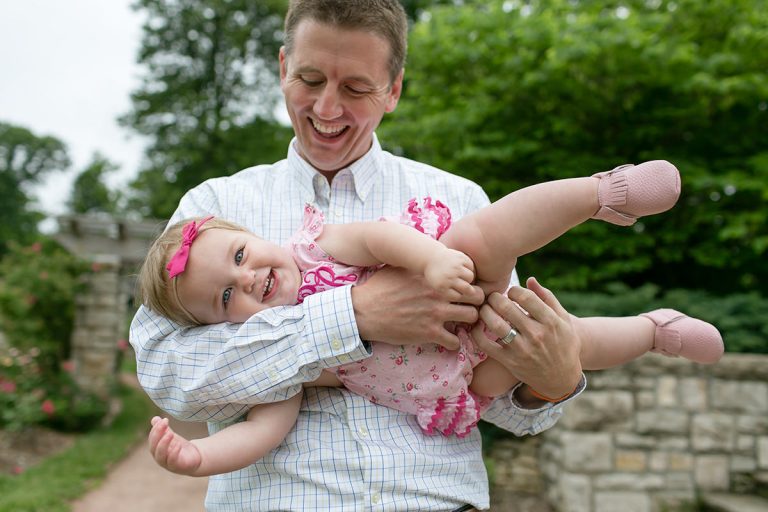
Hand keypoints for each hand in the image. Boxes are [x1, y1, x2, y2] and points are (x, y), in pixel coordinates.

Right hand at [148, 416, 202, 475]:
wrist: (194, 458)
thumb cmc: (179, 447)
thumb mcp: (171, 436)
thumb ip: (163, 429)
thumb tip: (155, 418)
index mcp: (156, 449)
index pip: (152, 439)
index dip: (156, 429)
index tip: (164, 419)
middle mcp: (159, 457)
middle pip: (153, 447)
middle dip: (158, 434)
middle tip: (165, 423)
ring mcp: (167, 464)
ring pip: (160, 456)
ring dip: (164, 444)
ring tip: (170, 433)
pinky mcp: (177, 467)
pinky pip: (172, 461)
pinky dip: (174, 453)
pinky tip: (178, 444)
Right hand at [352, 265, 483, 349]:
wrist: (364, 310)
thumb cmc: (380, 287)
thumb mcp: (400, 268)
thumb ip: (419, 265)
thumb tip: (428, 256)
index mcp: (434, 276)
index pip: (467, 277)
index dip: (469, 284)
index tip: (464, 290)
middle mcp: (439, 293)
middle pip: (476, 297)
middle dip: (475, 302)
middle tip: (468, 307)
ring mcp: (436, 313)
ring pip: (471, 318)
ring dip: (467, 322)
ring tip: (460, 324)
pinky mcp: (429, 333)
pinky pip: (454, 341)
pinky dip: (453, 342)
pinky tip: (446, 339)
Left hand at [423, 248, 475, 299]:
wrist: (429, 257)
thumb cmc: (434, 275)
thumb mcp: (435, 288)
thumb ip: (447, 295)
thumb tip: (466, 302)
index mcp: (441, 286)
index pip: (458, 296)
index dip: (459, 294)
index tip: (458, 292)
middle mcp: (449, 277)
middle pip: (467, 289)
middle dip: (469, 290)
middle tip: (468, 289)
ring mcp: (455, 267)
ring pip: (470, 277)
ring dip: (468, 278)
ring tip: (463, 277)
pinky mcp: (460, 258)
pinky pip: (471, 266)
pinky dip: (469, 268)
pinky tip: (463, 268)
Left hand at [470, 277, 582, 400]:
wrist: (562, 378)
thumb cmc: (564, 343)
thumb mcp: (563, 319)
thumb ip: (547, 298)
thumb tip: (530, 279)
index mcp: (550, 321)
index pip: (526, 297)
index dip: (514, 290)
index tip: (511, 292)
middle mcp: (536, 335)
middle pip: (506, 307)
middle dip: (495, 297)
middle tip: (493, 297)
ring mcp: (522, 349)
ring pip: (495, 325)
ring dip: (485, 312)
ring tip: (485, 309)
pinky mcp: (510, 362)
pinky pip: (487, 345)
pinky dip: (477, 334)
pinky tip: (478, 327)